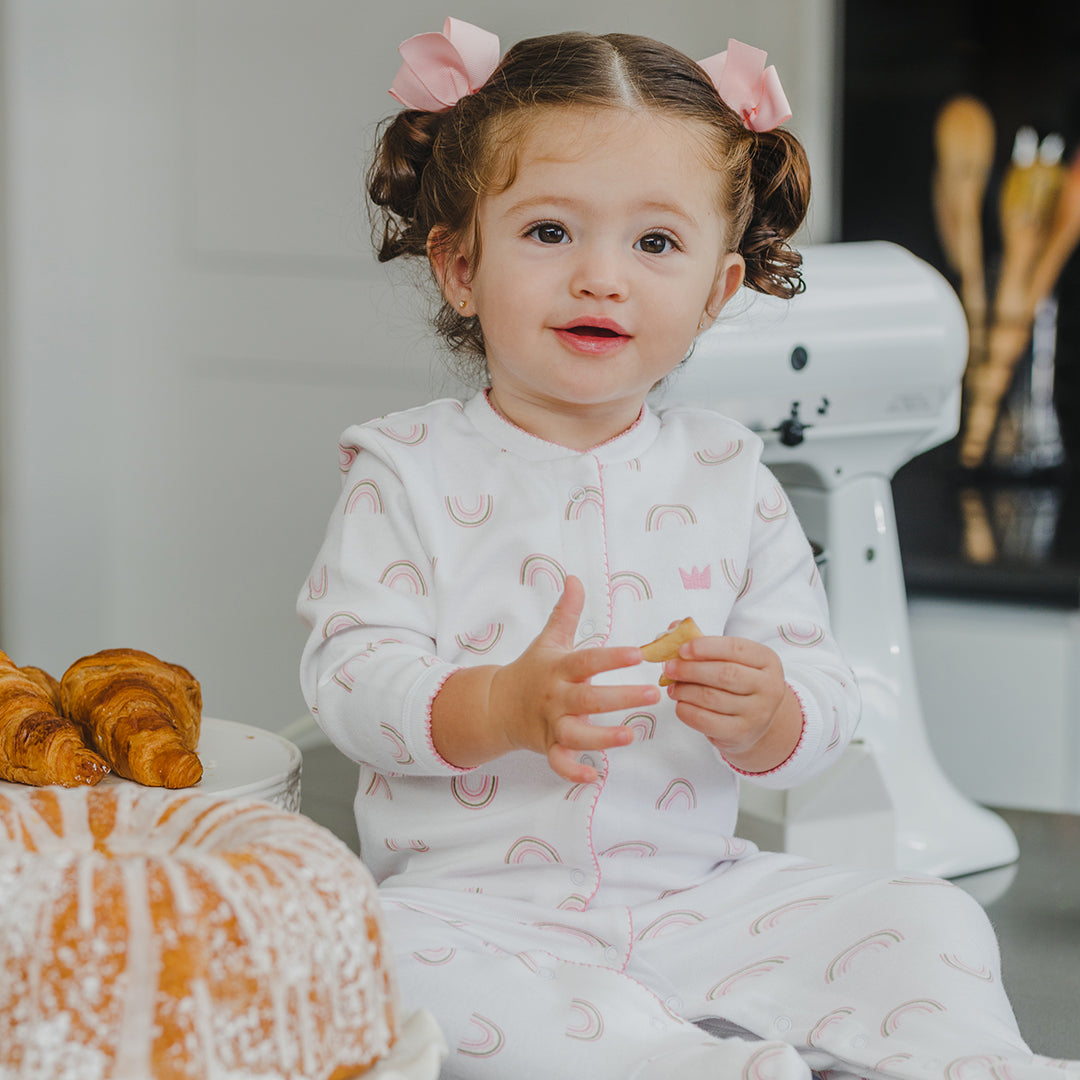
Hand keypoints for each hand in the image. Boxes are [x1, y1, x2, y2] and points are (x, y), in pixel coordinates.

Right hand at [491, 576, 659, 783]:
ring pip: (576, 735)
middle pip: (588, 699)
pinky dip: (573, 771)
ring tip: (631, 735)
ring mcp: (551, 725)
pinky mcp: (548, 747)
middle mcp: (556, 698)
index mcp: (559, 669)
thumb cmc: (531, 670)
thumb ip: (566, 611)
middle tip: (652, 693)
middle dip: (620, 698)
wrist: (496, 705)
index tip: (637, 653)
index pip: (587, 661)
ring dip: (603, 738)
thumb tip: (575, 578)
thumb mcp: (549, 640)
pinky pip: (559, 763)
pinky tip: (594, 776)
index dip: (611, 658)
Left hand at [662, 635, 802, 772]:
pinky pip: (706, 721)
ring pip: (712, 698)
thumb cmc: (738, 683)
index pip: (735, 648)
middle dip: (691, 670)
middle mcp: (769, 687)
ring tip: (672, 687)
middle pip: (724, 674)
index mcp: (767, 660)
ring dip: (685, 691)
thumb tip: (673, 628)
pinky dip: (687, 711)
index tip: (682, 649)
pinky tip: (680, 704)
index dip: (705, 647)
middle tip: (670, 668)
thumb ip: (704, 644)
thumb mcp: (731, 659)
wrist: (756, 720)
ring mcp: (758, 713)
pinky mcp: (742, 734)